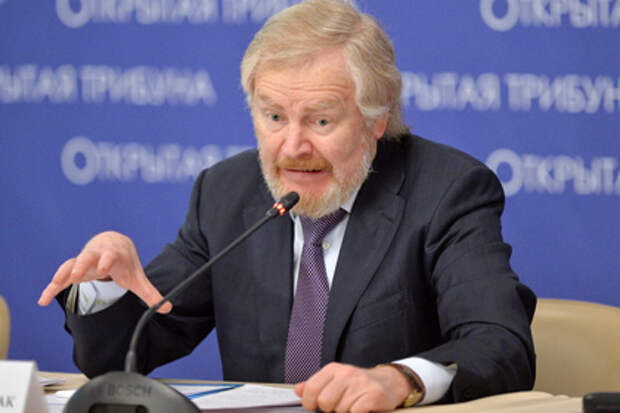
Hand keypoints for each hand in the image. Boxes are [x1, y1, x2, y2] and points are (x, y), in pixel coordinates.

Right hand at [38, 231, 171, 312]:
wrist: (113, 244)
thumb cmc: (125, 262)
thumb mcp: (137, 276)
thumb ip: (150, 293)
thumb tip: (168, 307)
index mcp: (114, 255)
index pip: (110, 256)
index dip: (106, 260)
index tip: (103, 268)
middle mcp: (97, 255)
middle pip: (87, 256)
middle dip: (81, 264)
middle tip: (75, 276)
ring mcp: (83, 261)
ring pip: (71, 264)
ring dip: (63, 274)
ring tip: (55, 286)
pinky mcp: (73, 269)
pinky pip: (60, 277)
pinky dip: (52, 287)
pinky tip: (43, 301)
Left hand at [294, 362, 411, 412]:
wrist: (389, 382)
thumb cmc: (358, 384)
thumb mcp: (335, 380)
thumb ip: (316, 385)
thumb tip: (298, 390)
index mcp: (333, 369)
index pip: (311, 389)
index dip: (310, 403)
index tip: (315, 406)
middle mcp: (346, 373)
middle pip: (325, 402)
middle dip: (331, 409)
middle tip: (340, 405)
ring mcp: (360, 383)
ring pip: (340, 410)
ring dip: (346, 411)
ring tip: (354, 404)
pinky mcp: (373, 395)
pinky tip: (363, 408)